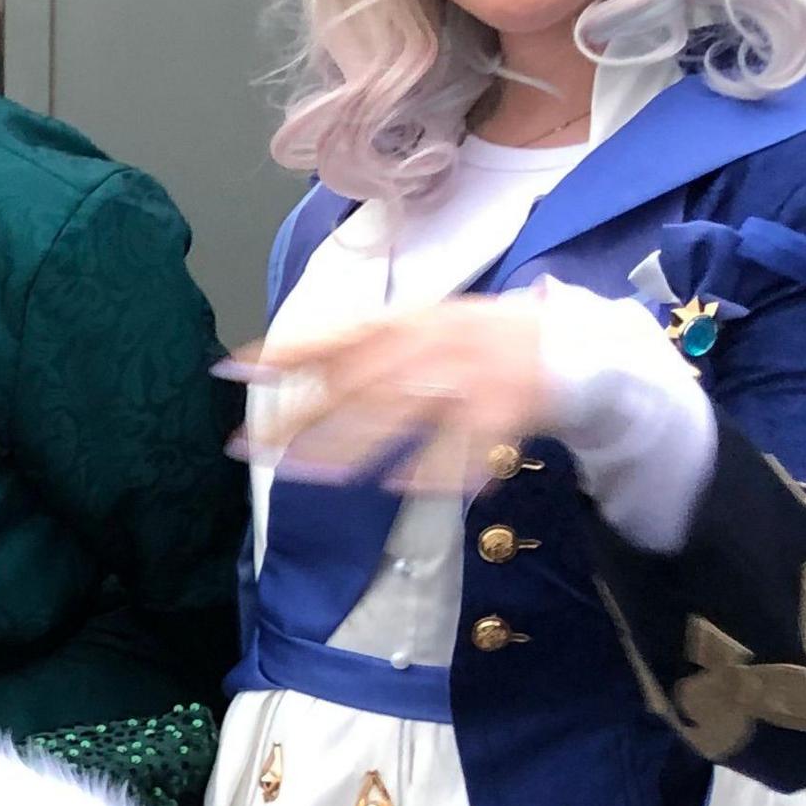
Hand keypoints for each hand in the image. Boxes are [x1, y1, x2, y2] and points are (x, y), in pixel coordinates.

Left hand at [230, 294, 554, 499]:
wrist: (570, 346)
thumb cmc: (482, 339)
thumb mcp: (425, 325)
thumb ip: (368, 344)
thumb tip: (292, 360)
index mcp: (412, 321)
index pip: (338, 336)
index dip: (286, 352)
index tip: (235, 368)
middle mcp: (434, 343)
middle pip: (355, 383)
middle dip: (301, 416)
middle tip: (251, 446)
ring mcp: (469, 376)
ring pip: (400, 414)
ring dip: (349, 445)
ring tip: (304, 472)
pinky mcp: (504, 410)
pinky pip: (462, 445)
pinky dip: (433, 467)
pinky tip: (398, 484)